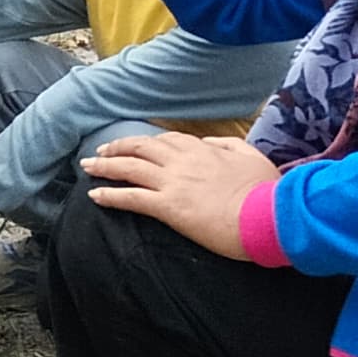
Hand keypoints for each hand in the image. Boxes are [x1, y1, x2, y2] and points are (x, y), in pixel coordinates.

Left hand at [81, 129, 279, 259]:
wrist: (269, 216)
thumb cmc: (266, 191)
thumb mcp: (252, 157)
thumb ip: (228, 146)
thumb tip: (209, 143)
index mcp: (203, 150)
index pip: (168, 140)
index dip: (147, 141)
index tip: (136, 145)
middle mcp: (183, 162)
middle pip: (140, 148)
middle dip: (117, 148)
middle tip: (100, 152)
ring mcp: (174, 183)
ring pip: (129, 168)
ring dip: (104, 166)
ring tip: (87, 168)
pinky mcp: (169, 207)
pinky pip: (131, 198)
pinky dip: (110, 195)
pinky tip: (95, 195)